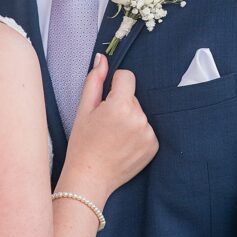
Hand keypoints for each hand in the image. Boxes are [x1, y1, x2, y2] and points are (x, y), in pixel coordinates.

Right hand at [63, 55, 158, 201]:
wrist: (90, 177)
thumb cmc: (83, 143)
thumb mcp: (84, 109)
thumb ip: (95, 80)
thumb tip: (102, 58)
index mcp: (120, 106)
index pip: (127, 76)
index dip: (114, 84)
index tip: (106, 99)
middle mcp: (138, 118)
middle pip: (132, 96)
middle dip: (120, 104)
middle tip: (106, 124)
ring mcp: (148, 133)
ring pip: (139, 112)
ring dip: (129, 118)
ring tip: (114, 136)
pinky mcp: (153, 145)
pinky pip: (146, 128)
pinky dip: (137, 132)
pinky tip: (123, 144)